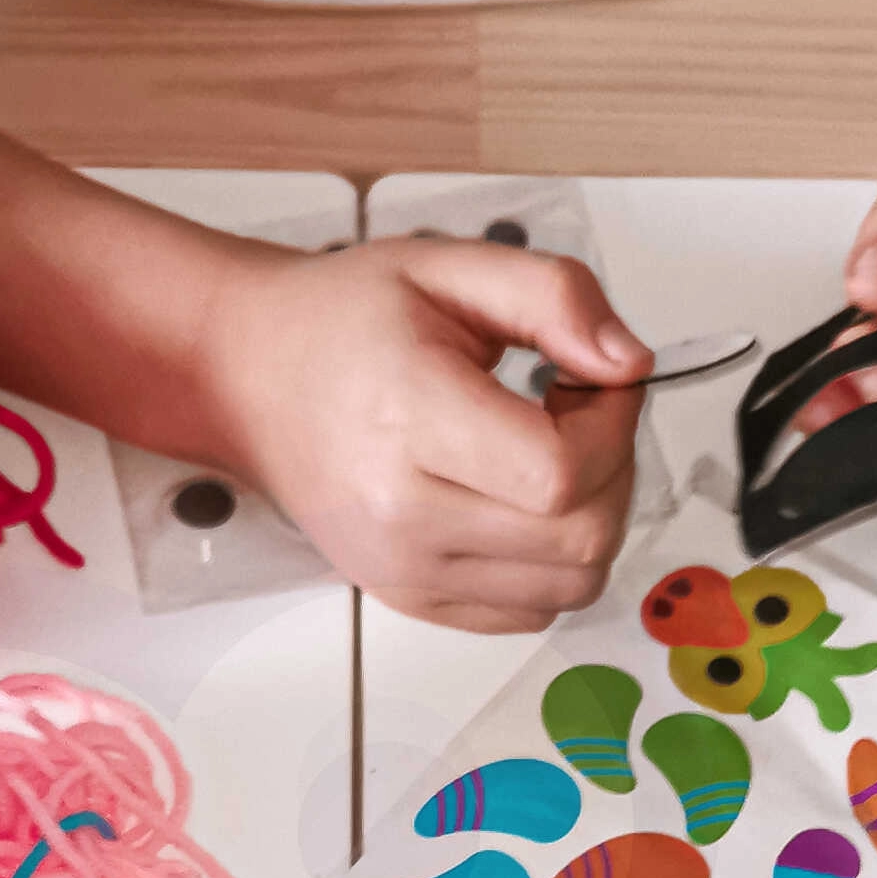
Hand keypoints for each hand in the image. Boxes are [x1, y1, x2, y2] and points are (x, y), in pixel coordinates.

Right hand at [191, 234, 651, 632]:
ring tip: (550, 456)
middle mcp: (400, 516)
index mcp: (406, 420)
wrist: (247, 379)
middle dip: (613, 469)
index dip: (612, 427)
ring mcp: (404, 571)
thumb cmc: (339, 323)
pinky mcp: (411, 600)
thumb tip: (630, 362)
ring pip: (571, 586)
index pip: (561, 473)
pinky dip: (553, 562)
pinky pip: (531, 611)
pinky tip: (522, 501)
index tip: (598, 383)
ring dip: (592, 518)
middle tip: (579, 412)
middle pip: (581, 538)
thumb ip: (554, 297)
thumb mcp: (448, 266)